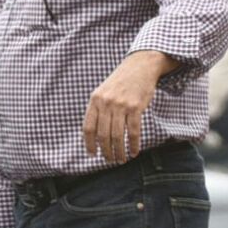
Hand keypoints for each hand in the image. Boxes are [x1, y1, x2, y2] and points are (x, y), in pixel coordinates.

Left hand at [82, 50, 177, 164]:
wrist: (139, 67)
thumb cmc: (120, 83)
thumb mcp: (103, 92)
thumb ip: (98, 110)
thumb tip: (94, 135)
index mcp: (94, 101)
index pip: (88, 127)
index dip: (89, 143)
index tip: (92, 154)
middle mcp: (106, 103)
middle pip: (103, 134)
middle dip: (106, 151)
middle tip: (110, 160)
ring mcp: (120, 105)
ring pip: (118, 135)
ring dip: (119, 151)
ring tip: (121, 159)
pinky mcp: (136, 107)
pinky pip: (134, 131)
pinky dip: (134, 144)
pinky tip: (134, 151)